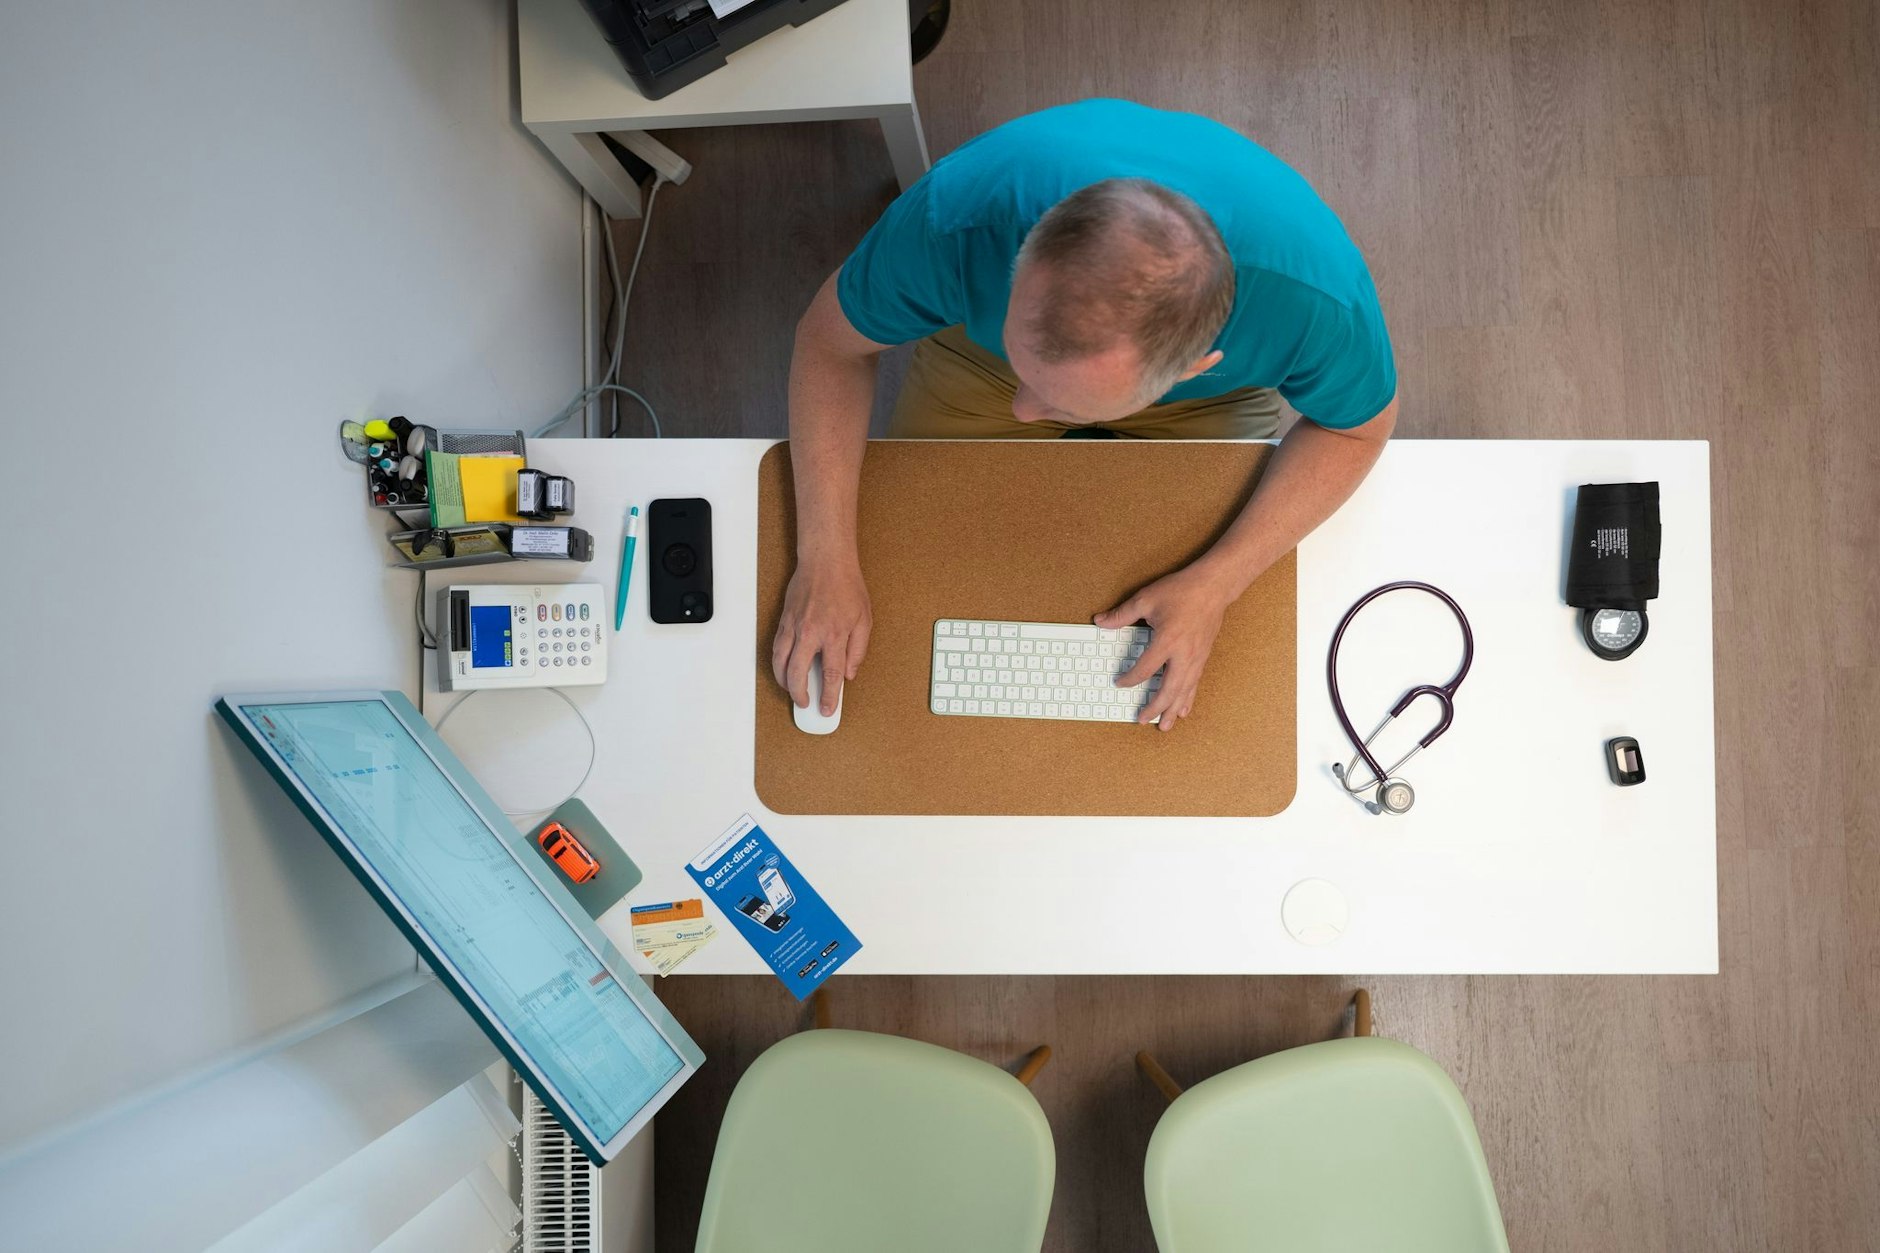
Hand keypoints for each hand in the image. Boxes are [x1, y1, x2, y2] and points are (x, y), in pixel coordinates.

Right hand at [771, 554, 872, 714]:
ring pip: (780, 663)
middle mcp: (811, 633)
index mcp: (834, 634)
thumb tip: (849, 673)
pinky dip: (777, 663)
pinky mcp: (784, 620)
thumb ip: (858, 650)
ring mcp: (794, 627)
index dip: (828, 696)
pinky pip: (776, 648)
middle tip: (805, 703)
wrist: (825, 561)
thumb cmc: (846, 586)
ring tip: (791, 690)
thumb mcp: (864, 620)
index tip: (827, 708)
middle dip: (800, 694)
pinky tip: (783, 669)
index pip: (830, 674)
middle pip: (798, 674)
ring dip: (784, 681)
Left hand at [1096, 564, 1237, 731]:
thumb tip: (1099, 622)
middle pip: (1168, 690)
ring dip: (1172, 710)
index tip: (1119, 683)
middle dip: (1154, 708)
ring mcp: (1196, 658)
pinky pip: (1194, 684)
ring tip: (1164, 726)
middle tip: (1141, 719)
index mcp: (1167, 641)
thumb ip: (1121, 615)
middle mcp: (1183, 655)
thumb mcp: (1146, 599)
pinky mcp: (1203, 658)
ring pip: (1183, 692)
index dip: (1130, 679)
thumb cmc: (1180, 591)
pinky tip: (1183, 710)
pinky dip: (1187, 699)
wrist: (1213, 586)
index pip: (1145, 669)